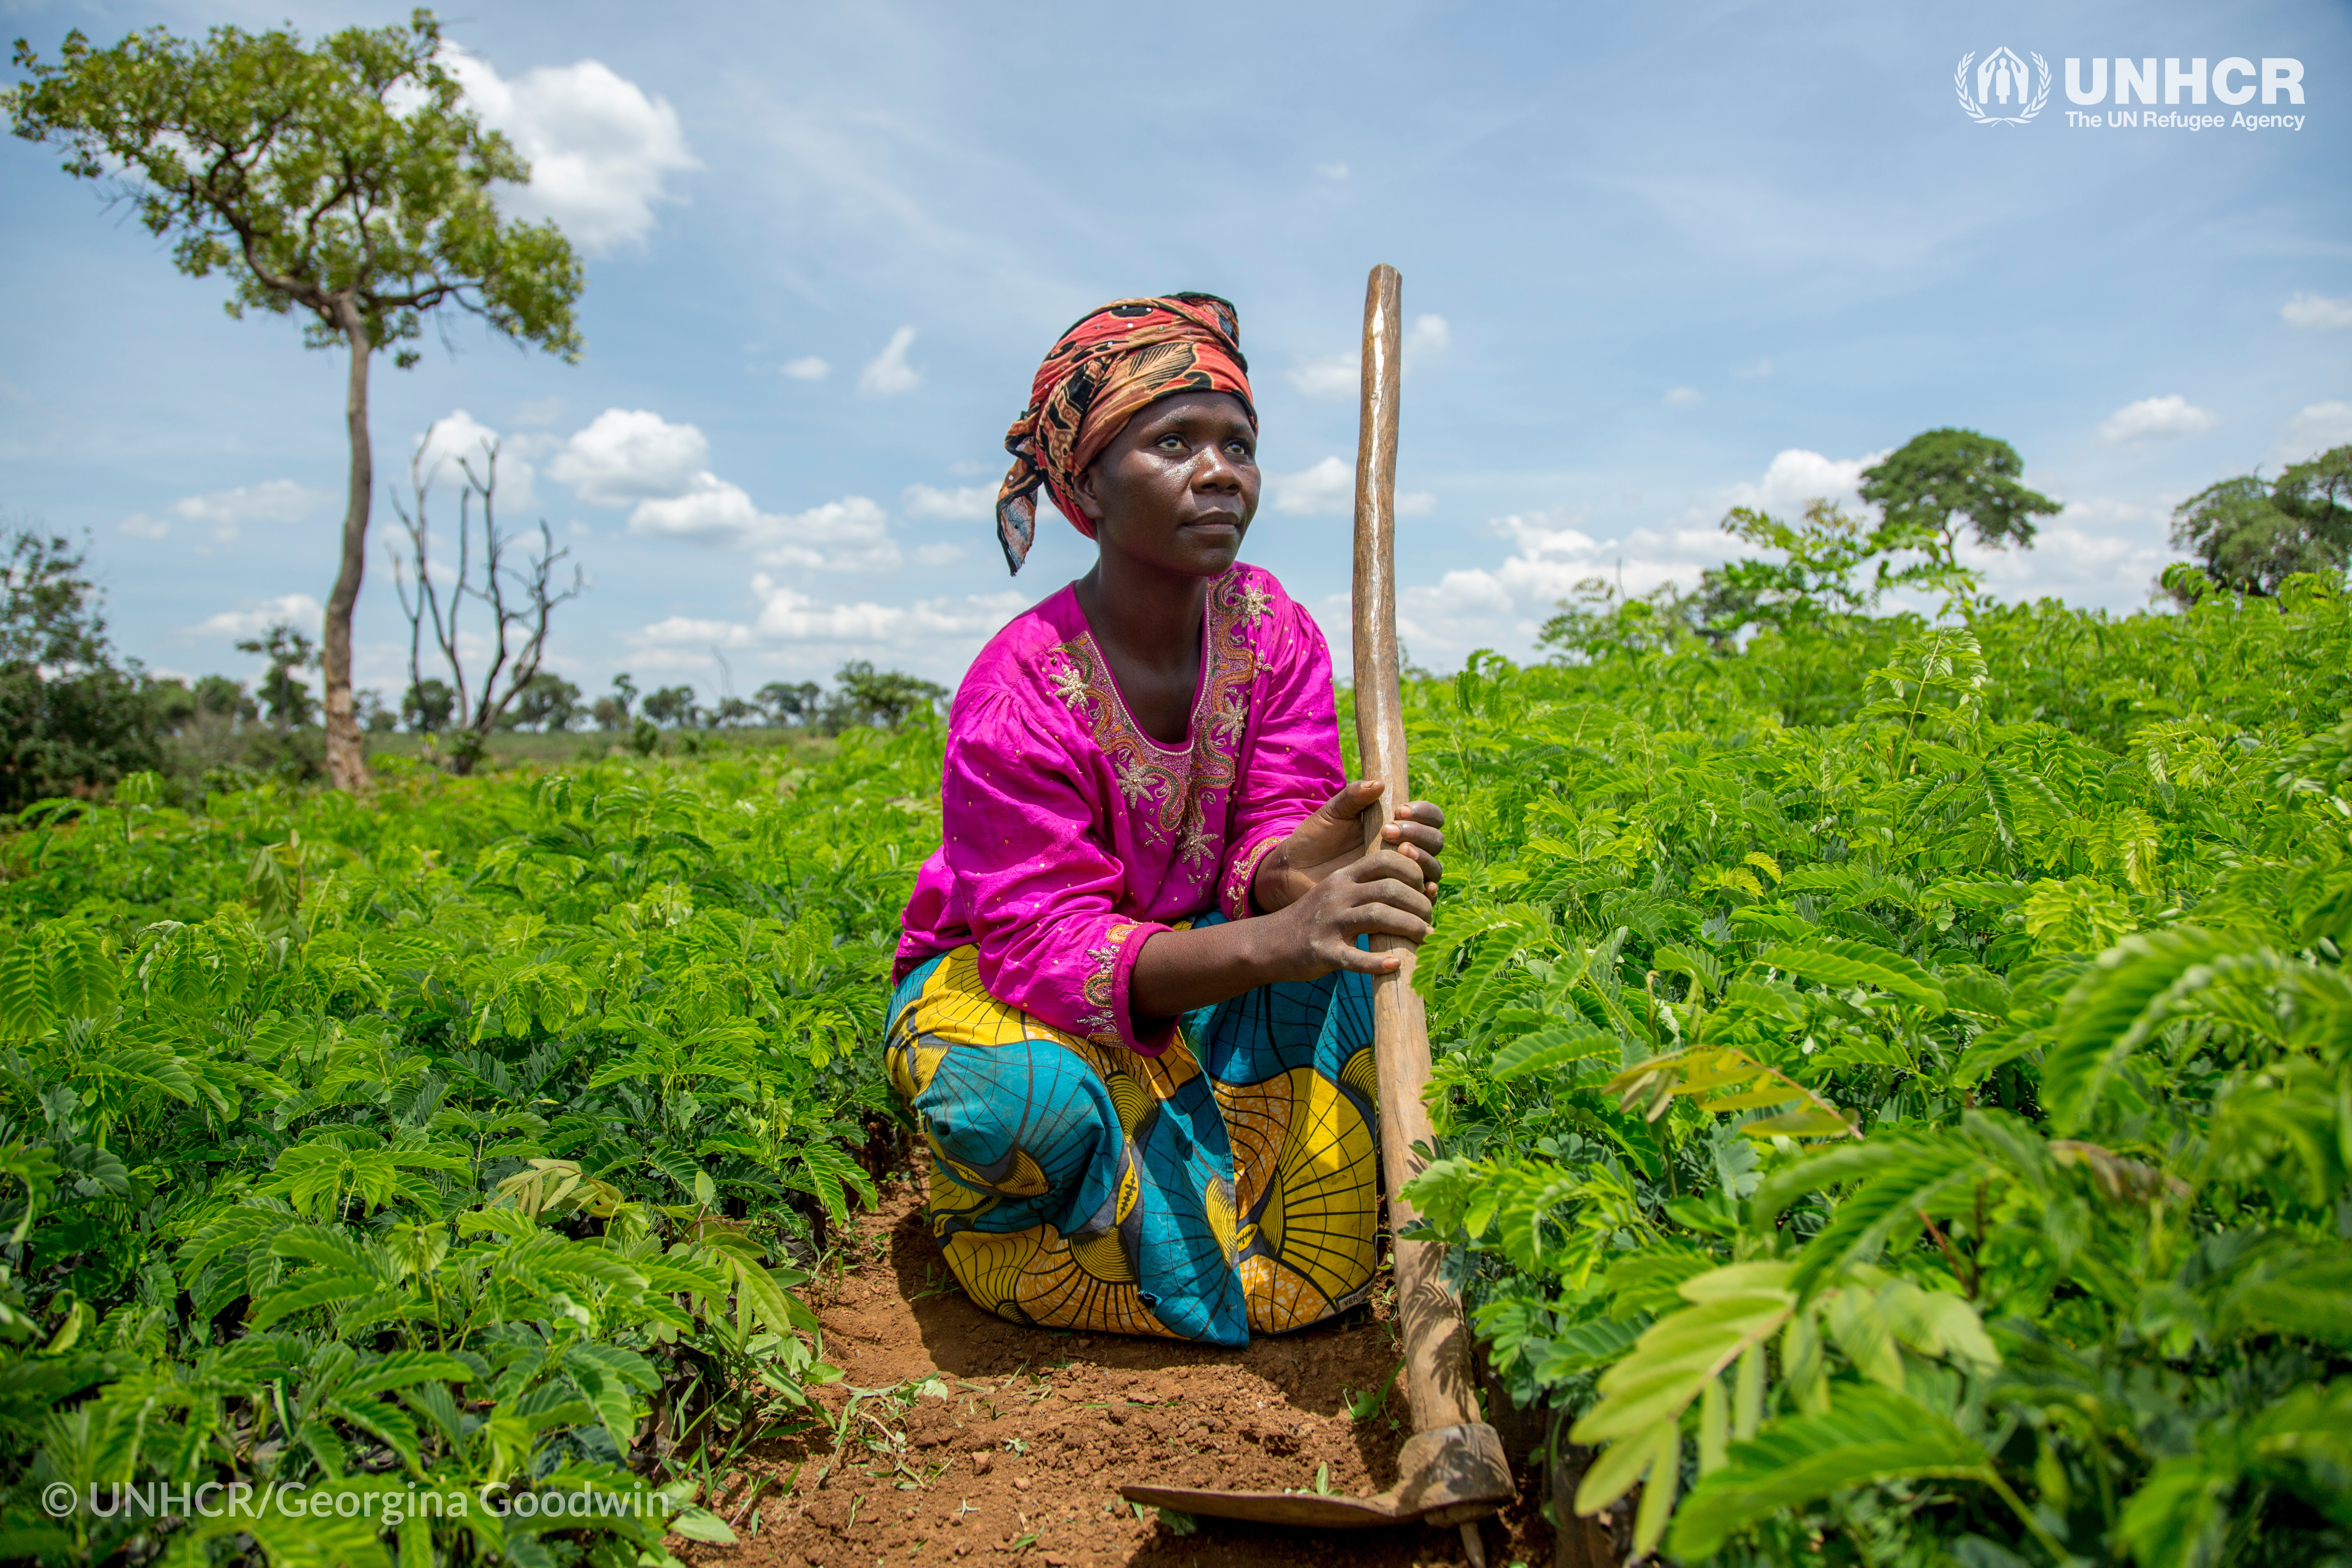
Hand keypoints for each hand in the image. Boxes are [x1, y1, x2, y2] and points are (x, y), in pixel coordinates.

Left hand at [1253, 781, 1444, 913]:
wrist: (1297, 872)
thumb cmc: (1316, 838)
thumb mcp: (1332, 813)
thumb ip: (1353, 797)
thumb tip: (1379, 784)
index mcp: (1396, 825)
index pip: (1428, 817)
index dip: (1423, 813)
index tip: (1400, 811)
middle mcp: (1405, 849)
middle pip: (1434, 841)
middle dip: (1419, 834)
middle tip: (1390, 832)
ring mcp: (1403, 875)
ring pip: (1432, 867)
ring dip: (1423, 858)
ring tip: (1400, 852)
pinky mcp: (1397, 899)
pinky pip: (1423, 897)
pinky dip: (1428, 891)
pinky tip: (1423, 886)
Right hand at [1266, 844, 1435, 979]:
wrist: (1270, 943)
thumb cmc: (1317, 919)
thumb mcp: (1339, 892)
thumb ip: (1371, 887)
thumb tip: (1424, 889)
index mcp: (1344, 877)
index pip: (1386, 860)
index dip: (1413, 871)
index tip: (1426, 888)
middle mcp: (1338, 895)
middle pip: (1389, 888)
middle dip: (1418, 903)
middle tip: (1430, 919)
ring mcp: (1330, 923)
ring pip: (1378, 916)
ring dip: (1409, 927)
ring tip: (1426, 938)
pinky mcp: (1324, 952)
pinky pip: (1355, 957)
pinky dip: (1379, 962)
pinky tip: (1397, 964)